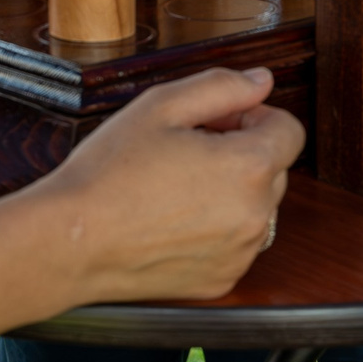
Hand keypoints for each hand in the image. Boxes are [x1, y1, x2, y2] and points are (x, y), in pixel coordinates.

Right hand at [25, 67, 301, 303]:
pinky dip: (217, 229)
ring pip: (256, 208)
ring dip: (232, 191)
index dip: (256, 115)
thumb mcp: (160, 106)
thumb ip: (221, 86)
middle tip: (189, 146)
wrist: (72, 241)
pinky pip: (236, 243)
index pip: (290, 131)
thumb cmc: (109, 172)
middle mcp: (254, 216)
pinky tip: (173, 219)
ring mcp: (240, 254)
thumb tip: (261, 81)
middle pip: (274, 169)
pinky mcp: (221, 280)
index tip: (220, 119)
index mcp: (247, 167)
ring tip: (178, 184)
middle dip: (241, 151)